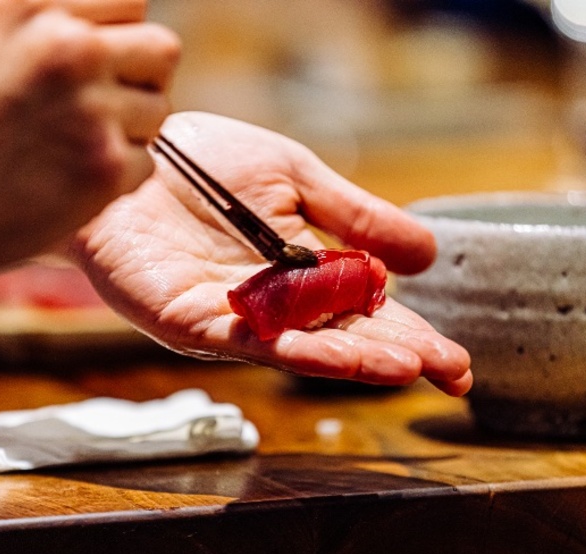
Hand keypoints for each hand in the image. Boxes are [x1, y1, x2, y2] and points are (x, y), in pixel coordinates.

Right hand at [0, 0, 178, 305]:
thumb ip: (26, 27)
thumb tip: (72, 19)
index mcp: (33, 8)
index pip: (132, 3)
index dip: (125, 38)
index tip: (108, 67)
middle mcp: (68, 46)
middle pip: (163, 50)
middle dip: (142, 81)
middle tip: (107, 111)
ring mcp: (92, 107)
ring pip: (159, 111)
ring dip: (130, 133)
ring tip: (75, 150)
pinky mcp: (104, 166)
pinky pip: (146, 164)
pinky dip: (118, 179)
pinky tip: (72, 185)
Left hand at [71, 112, 471, 395]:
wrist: (129, 147)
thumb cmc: (206, 162)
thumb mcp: (296, 177)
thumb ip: (356, 216)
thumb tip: (428, 256)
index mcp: (304, 272)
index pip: (368, 312)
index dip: (413, 335)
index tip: (455, 360)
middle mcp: (275, 306)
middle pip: (345, 338)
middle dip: (398, 356)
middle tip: (452, 373)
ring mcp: (235, 318)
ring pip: (303, 349)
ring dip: (357, 360)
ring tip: (409, 368)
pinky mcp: (192, 320)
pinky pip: (251, 342)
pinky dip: (298, 350)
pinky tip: (341, 356)